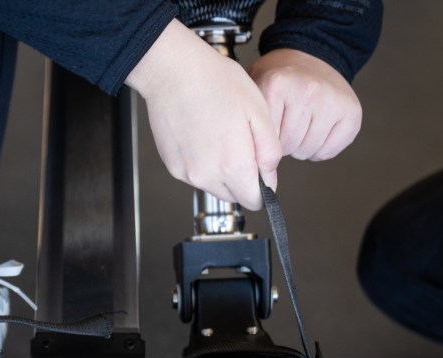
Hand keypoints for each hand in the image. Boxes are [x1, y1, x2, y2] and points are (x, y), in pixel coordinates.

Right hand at [126, 20, 281, 209]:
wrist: (174, 71)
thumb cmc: (215, 82)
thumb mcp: (259, 112)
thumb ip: (269, 152)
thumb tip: (270, 178)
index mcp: (234, 165)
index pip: (254, 201)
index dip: (262, 186)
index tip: (261, 169)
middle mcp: (207, 176)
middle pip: (234, 197)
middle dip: (242, 179)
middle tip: (240, 144)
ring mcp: (187, 173)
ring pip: (214, 186)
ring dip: (221, 171)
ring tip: (219, 135)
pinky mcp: (172, 166)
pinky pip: (195, 175)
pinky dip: (202, 162)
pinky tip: (202, 135)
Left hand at [248, 48, 361, 160]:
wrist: (310, 57)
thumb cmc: (278, 80)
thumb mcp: (253, 89)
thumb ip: (247, 119)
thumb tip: (246, 160)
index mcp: (277, 84)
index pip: (265, 138)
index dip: (265, 139)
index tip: (266, 127)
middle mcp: (308, 91)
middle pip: (288, 146)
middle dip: (284, 144)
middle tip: (286, 124)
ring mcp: (332, 101)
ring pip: (309, 151)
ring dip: (301, 147)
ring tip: (301, 126)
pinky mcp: (352, 112)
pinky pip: (329, 152)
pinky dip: (320, 149)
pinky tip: (317, 130)